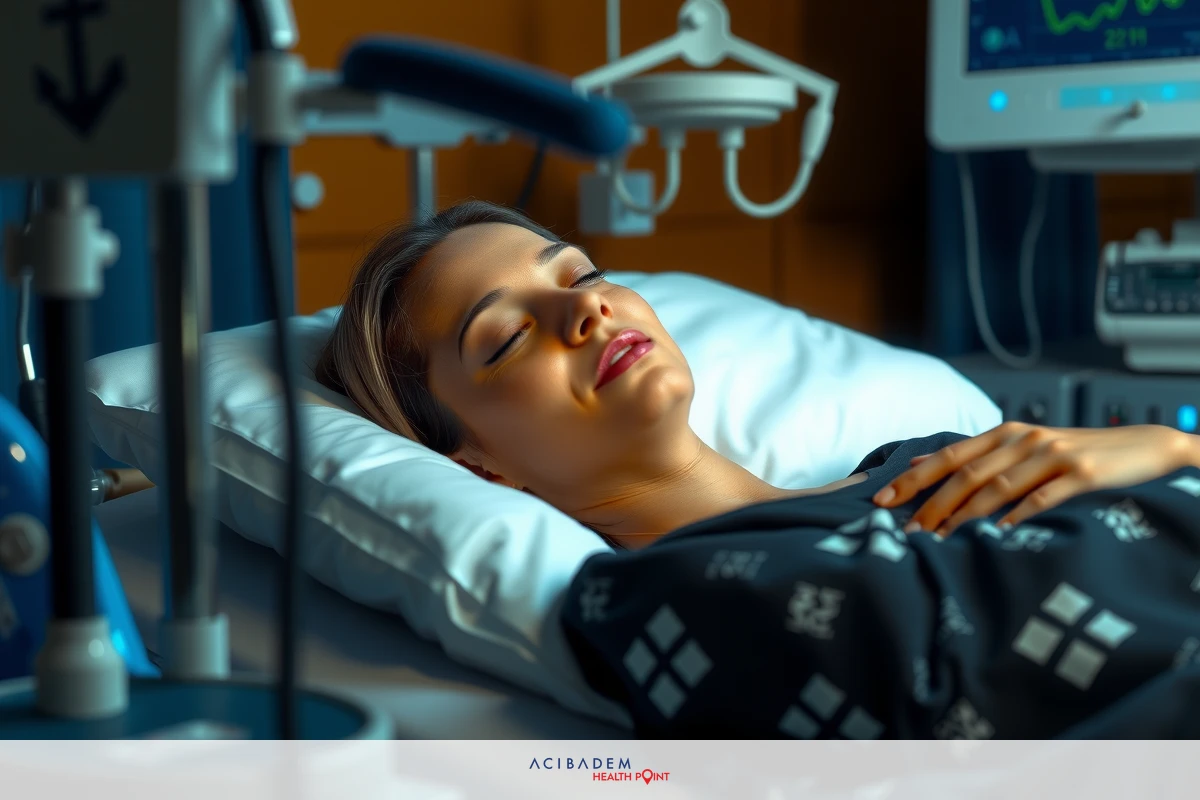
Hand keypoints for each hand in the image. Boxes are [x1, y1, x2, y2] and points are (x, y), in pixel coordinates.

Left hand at [872, 422, 1197, 536]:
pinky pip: (1043, 497)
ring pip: (997, 487)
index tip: (881, 500)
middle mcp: (1023, 440)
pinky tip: (997, 534)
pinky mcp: (1082, 473)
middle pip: (966, 474)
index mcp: (1003, 434)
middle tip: (905, 531)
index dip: (913, 479)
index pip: (948, 457)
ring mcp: (1053, 455)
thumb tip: (917, 464)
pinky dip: (1018, 515)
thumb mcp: (1020, 447)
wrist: (1144, 446)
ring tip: (938, 540)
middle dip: (931, 504)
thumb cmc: (1073, 453)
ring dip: (964, 516)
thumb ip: (973, 456)